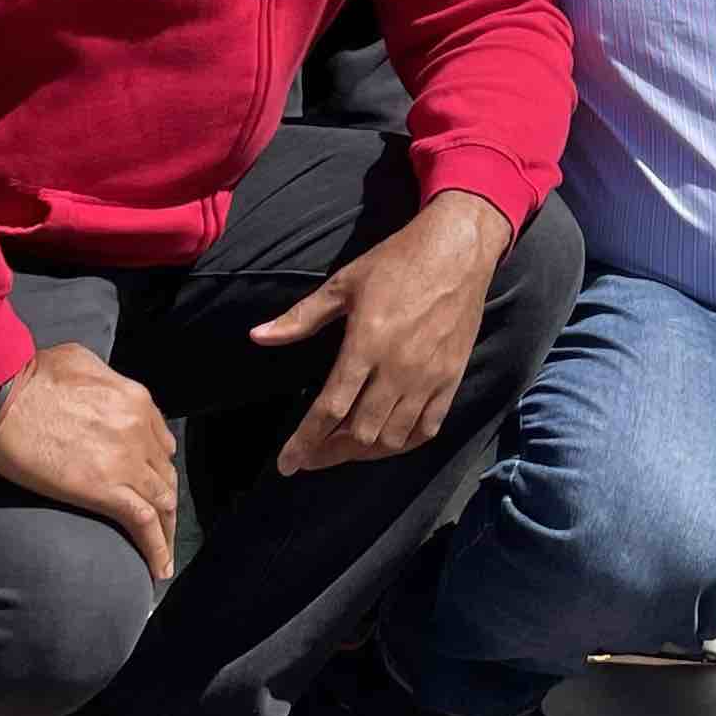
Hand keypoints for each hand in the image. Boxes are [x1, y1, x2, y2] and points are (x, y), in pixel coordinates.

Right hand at [0, 344, 177, 583]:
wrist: (2, 394)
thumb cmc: (31, 373)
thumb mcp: (82, 361)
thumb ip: (107, 381)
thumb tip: (105, 395)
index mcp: (136, 400)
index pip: (160, 440)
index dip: (157, 464)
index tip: (150, 481)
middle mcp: (140, 430)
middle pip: (165, 473)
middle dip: (164, 497)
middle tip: (160, 523)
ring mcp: (127, 461)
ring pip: (163, 500)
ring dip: (166, 529)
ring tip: (163, 553)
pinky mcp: (106, 490)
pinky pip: (144, 523)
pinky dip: (156, 548)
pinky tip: (158, 569)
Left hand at [252, 192, 508, 473]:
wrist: (458, 250)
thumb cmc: (396, 262)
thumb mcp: (343, 284)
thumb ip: (301, 317)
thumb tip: (257, 336)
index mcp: (366, 344)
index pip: (330, 409)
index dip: (304, 442)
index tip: (287, 465)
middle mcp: (398, 369)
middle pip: (360, 432)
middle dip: (329, 451)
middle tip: (311, 454)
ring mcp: (428, 377)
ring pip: (393, 438)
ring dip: (365, 450)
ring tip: (344, 446)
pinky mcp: (451, 378)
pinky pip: (427, 428)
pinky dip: (403, 442)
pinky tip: (386, 440)